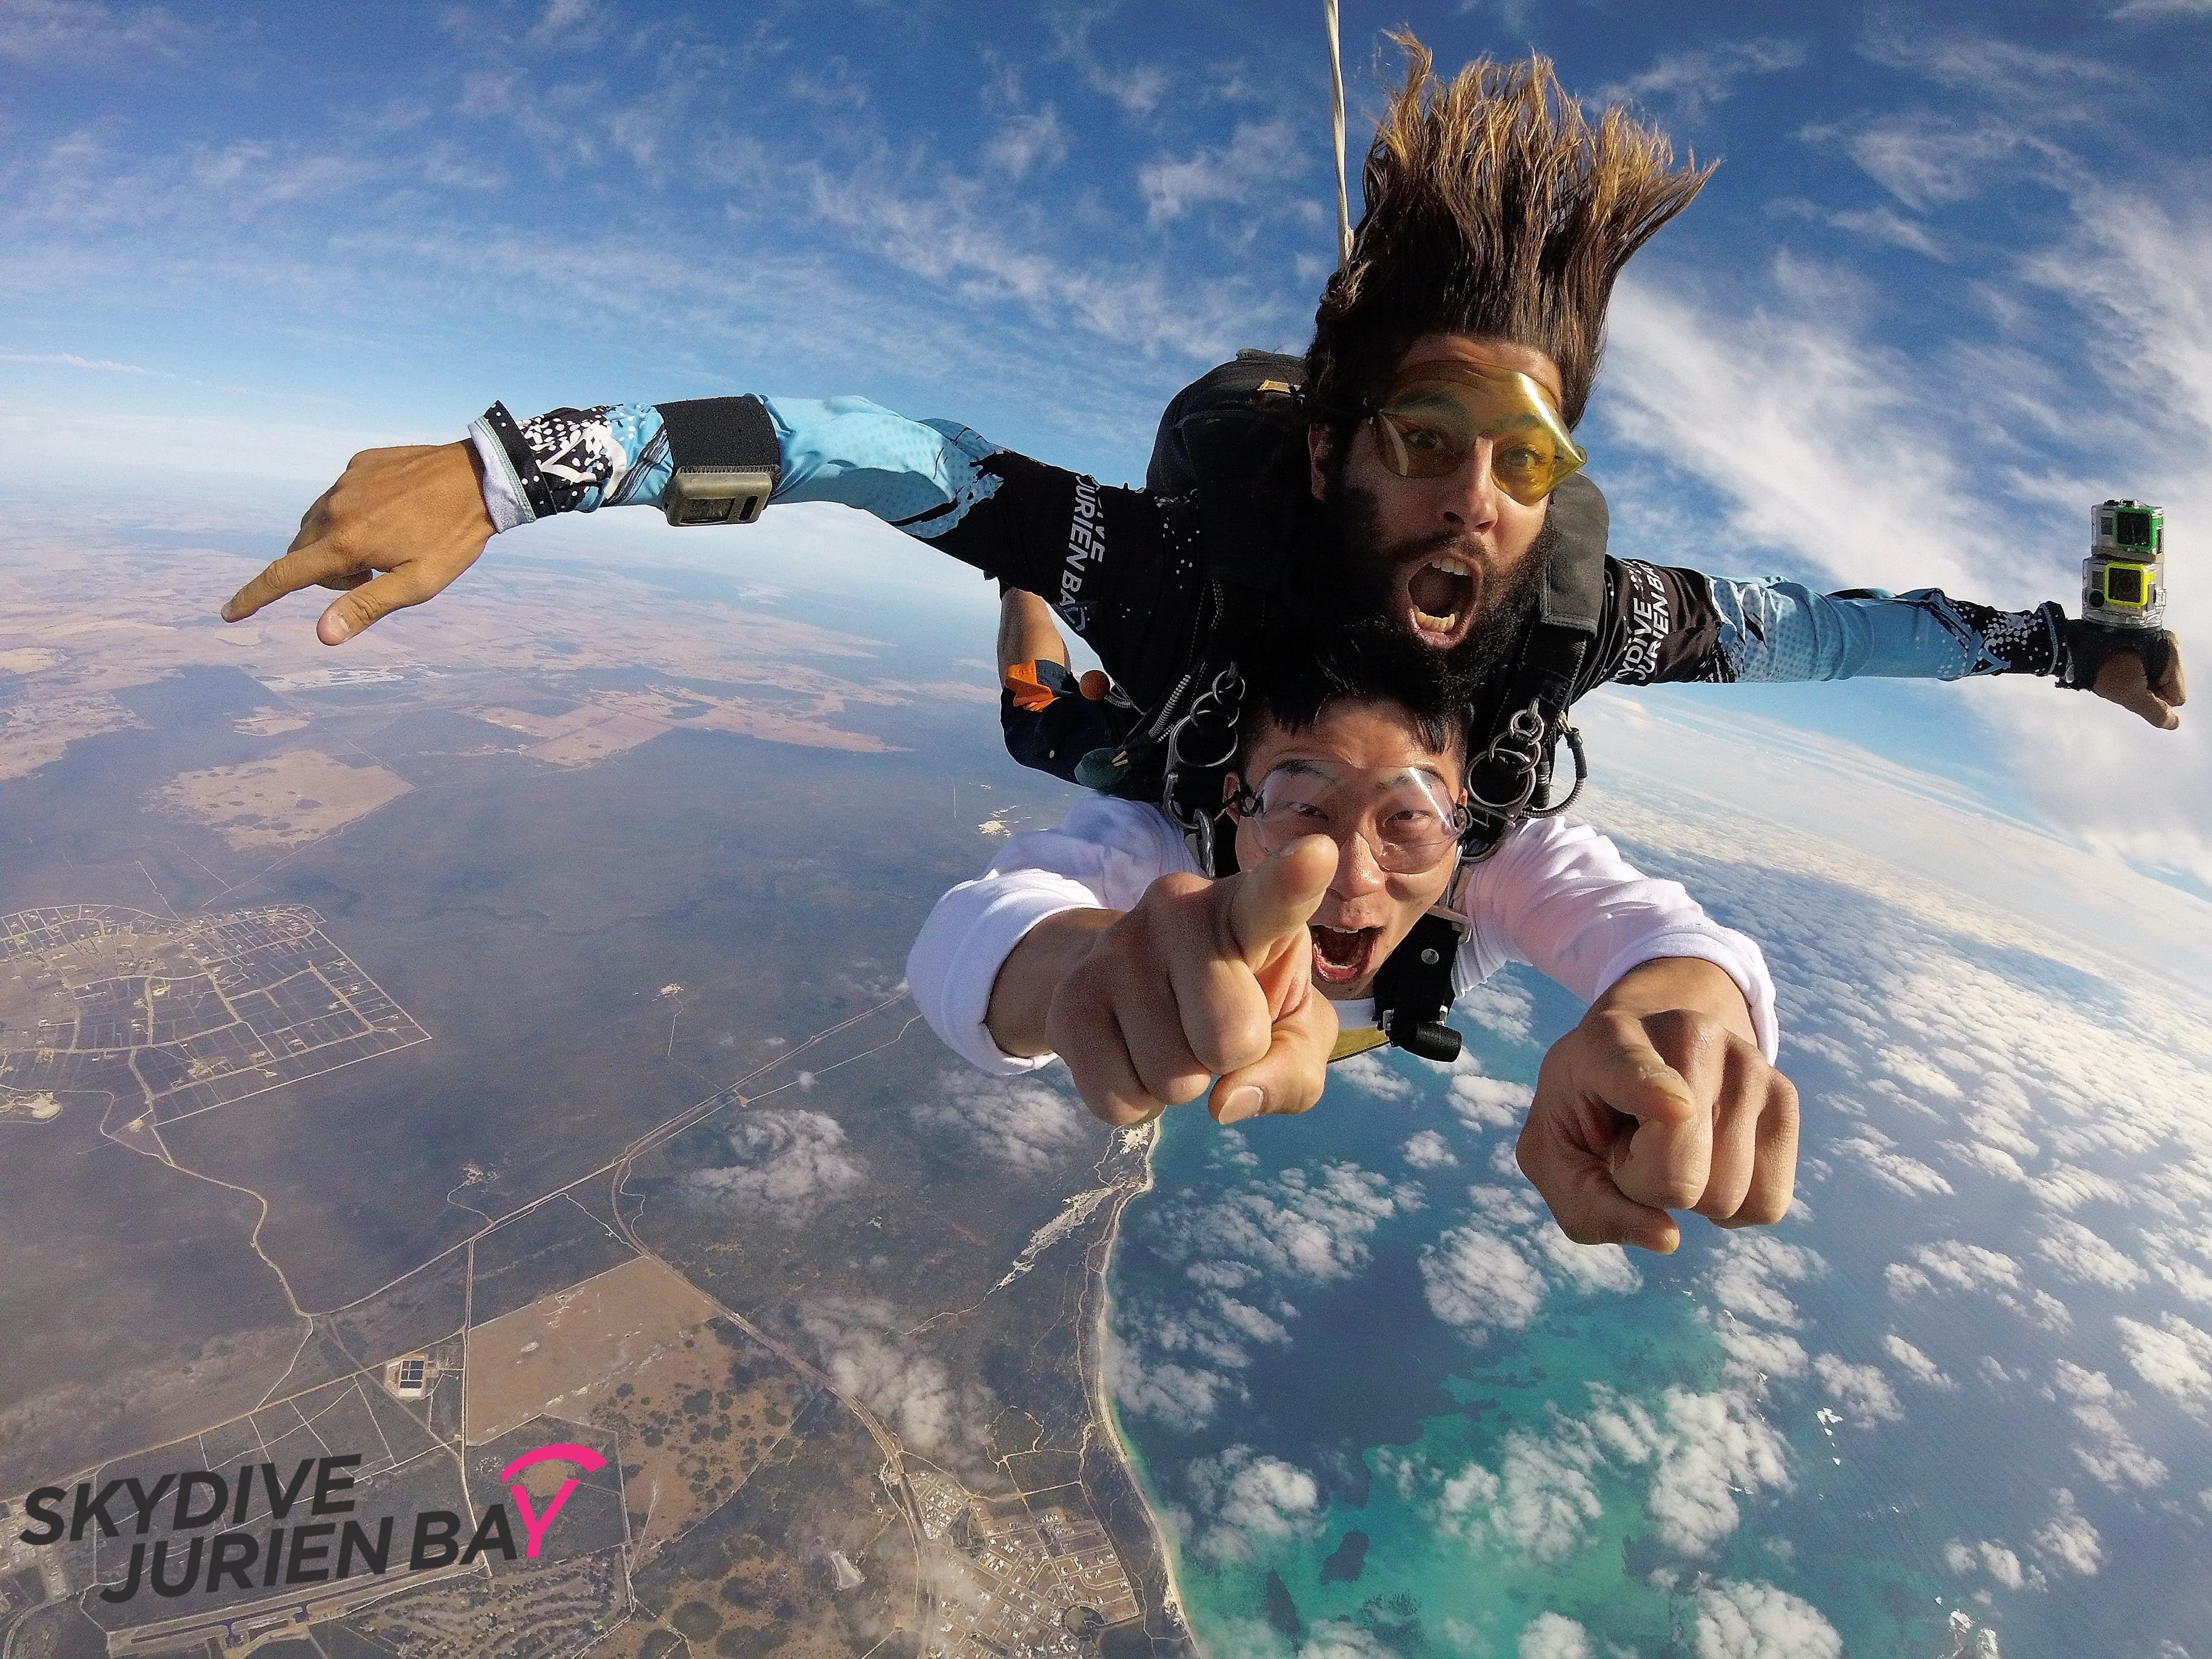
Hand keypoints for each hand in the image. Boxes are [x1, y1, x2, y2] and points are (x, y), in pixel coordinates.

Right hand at [221, 441, 494, 644]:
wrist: (480, 477)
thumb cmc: (453, 538)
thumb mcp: (418, 584)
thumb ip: (366, 606)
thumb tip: (323, 635)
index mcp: (344, 542)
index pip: (285, 576)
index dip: (254, 598)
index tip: (229, 613)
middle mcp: (335, 508)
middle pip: (303, 552)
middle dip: (324, 573)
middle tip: (371, 575)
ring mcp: (346, 481)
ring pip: (318, 523)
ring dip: (336, 543)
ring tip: (385, 545)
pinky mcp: (360, 463)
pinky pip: (341, 495)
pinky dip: (353, 513)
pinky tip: (392, 514)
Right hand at [992, 838, 1341, 1127]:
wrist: (1128, 983)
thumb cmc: (1241, 1001)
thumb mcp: (1294, 1031)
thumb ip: (1293, 1070)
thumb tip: (1227, 1102)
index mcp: (1246, 907)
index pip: (1271, 898)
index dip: (1295, 880)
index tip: (1319, 853)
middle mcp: (1176, 909)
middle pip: (1231, 1039)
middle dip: (1231, 1059)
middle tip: (1217, 1031)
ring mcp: (1115, 949)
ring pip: (1171, 1077)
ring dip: (1180, 1082)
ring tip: (1172, 1036)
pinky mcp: (1069, 1000)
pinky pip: (1118, 1100)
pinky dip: (1135, 1102)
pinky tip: (1133, 1055)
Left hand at [1518, 963, 1798, 1252]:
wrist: (1641, 1048)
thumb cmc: (1588, 1110)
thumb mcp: (1554, 1154)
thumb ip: (1587, 1204)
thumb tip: (1668, 1237)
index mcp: (1608, 1043)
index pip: (1632, 1069)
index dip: (1651, 1090)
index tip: (1675, 1106)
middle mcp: (1688, 1037)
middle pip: (1681, 1177)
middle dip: (1648, 1188)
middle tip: (1633, 1143)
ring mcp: (1746, 1062)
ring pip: (1730, 1195)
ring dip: (1692, 1194)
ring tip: (1669, 1142)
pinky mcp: (1785, 1096)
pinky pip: (1770, 1202)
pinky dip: (1734, 1206)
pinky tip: (1708, 1158)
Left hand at [2094, 630, 2186, 729]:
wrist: (2073, 643)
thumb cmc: (2103, 666)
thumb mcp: (2129, 693)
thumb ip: (2155, 711)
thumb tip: (2174, 723)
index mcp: (2172, 654)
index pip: (2177, 696)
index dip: (2155, 701)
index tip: (2133, 690)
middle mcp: (2168, 645)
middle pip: (2165, 687)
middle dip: (2145, 690)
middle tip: (2122, 680)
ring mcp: (2154, 642)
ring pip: (2153, 679)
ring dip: (2136, 682)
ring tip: (2116, 673)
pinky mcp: (2140, 643)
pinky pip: (2143, 668)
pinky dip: (2130, 673)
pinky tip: (2114, 668)